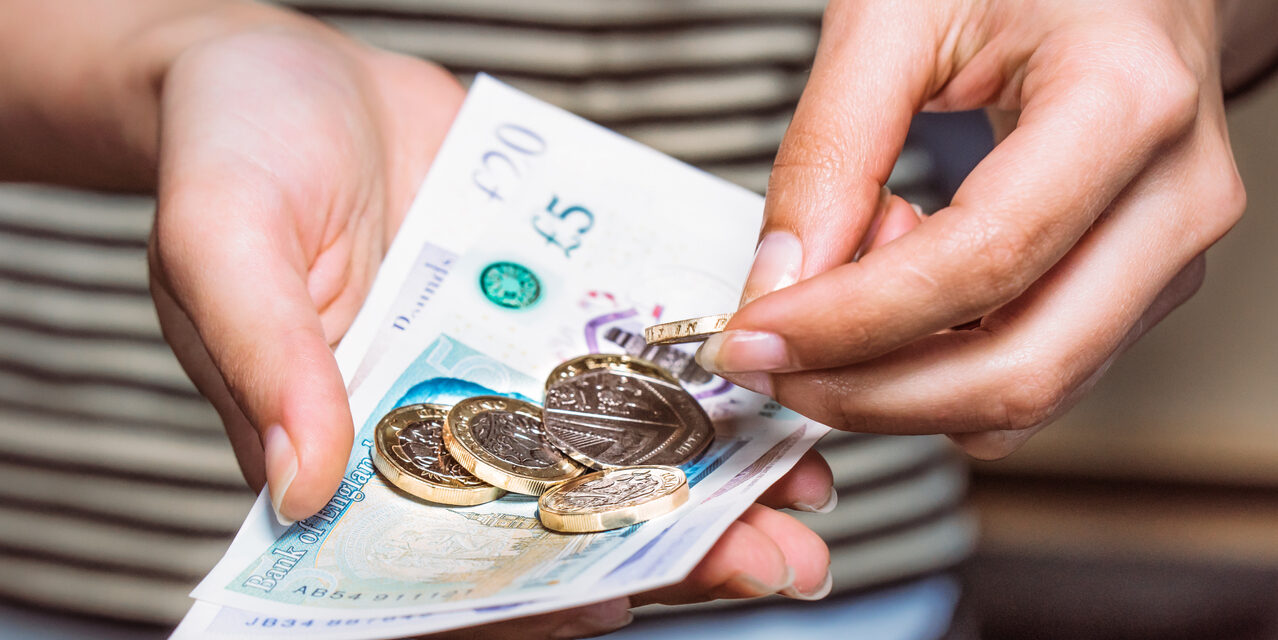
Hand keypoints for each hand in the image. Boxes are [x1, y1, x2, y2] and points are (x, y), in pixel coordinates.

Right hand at [146, 20, 831, 636]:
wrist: (288, 66)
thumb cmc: (228, 147)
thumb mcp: (222, 240)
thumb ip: (266, 359)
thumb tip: (300, 490)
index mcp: (341, 448)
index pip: (434, 564)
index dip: (525, 601)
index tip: (614, 608)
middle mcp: (432, 427)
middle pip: (550, 520)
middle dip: (662, 551)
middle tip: (770, 560)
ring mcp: (500, 370)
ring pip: (609, 452)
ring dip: (708, 483)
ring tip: (802, 496)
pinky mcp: (548, 310)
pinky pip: (629, 360)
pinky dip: (701, 385)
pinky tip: (776, 397)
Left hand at [696, 0, 1246, 458]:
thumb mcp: (897, 16)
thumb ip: (829, 148)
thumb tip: (781, 280)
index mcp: (1127, 98)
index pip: (980, 261)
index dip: (851, 322)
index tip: (758, 337)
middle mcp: (1174, 194)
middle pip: (1021, 365)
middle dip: (870, 392)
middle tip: (776, 365)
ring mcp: (1169, 252)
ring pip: (1032, 393)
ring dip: (907, 384)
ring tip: (856, 276)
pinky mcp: (1144, 286)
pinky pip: (1039, 373)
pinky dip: (948, 367)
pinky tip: (908, 290)